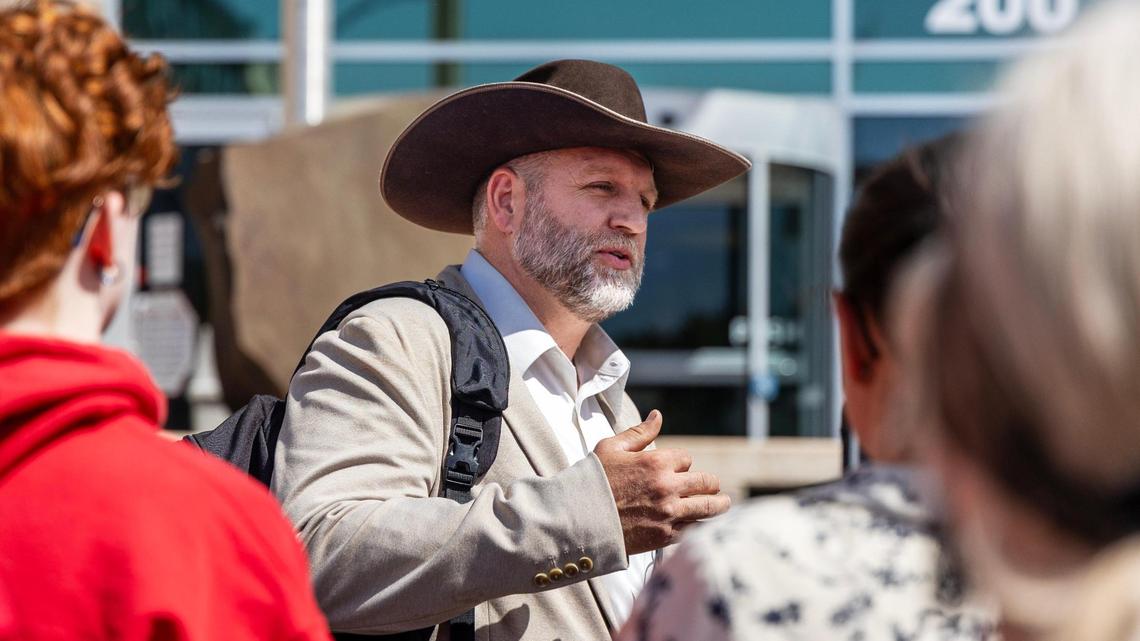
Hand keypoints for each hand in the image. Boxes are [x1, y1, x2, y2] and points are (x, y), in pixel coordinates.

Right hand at [593, 410, 730, 554]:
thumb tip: (658, 415)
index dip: (682, 465)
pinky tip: (702, 525)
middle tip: (714, 488)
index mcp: (656, 462)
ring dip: (719, 505)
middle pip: (706, 483)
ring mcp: (669, 513)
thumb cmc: (592, 481)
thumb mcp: (611, 448)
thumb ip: (639, 432)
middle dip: (710, 484)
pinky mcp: (665, 537)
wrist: (578, 520)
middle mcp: (668, 487)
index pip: (687, 460)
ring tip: (725, 504)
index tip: (677, 471)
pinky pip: (694, 530)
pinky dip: (700, 526)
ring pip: (709, 508)